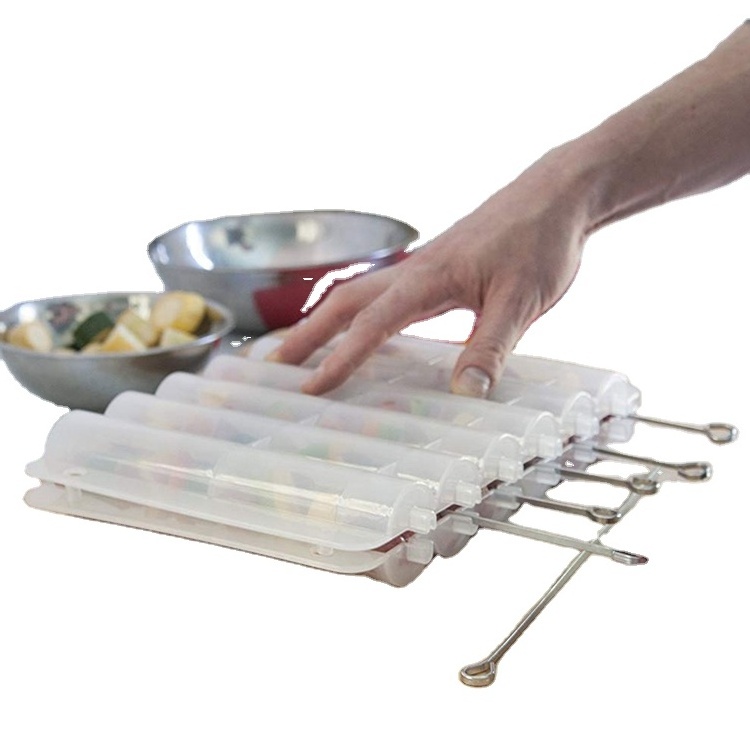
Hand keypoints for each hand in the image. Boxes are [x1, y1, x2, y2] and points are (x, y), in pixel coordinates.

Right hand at [270, 153, 590, 395]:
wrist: (558, 194)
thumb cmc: (540, 241)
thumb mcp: (522, 301)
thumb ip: (491, 346)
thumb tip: (464, 394)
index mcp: (428, 278)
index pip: (372, 324)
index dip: (340, 359)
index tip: (310, 389)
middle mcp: (415, 270)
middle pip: (344, 301)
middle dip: (306, 334)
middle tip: (271, 365)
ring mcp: (423, 267)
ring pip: (359, 294)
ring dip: (326, 323)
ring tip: (301, 351)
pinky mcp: (437, 269)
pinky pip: (383, 294)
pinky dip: (358, 315)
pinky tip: (364, 331)